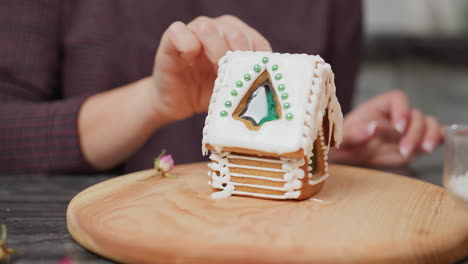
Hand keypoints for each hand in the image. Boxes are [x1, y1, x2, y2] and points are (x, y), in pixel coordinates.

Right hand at [149, 15, 270, 121]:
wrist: (179, 103)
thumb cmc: (210, 93)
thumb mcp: (234, 89)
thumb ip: (250, 81)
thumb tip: (270, 84)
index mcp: (239, 38)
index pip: (256, 42)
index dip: (256, 62)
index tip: (254, 81)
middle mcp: (218, 29)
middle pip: (235, 32)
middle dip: (237, 57)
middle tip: (233, 78)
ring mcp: (193, 32)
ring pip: (208, 27)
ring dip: (215, 51)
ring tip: (215, 71)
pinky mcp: (170, 40)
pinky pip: (178, 30)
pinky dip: (186, 43)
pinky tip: (189, 59)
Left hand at [329, 90, 443, 166]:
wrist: (347, 156)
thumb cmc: (343, 142)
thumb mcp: (342, 139)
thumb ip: (354, 133)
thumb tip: (373, 127)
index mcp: (379, 107)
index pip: (398, 99)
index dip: (402, 110)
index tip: (398, 128)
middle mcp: (397, 115)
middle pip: (416, 115)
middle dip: (414, 132)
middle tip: (405, 150)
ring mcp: (408, 128)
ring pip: (428, 124)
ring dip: (429, 136)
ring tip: (423, 150)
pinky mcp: (415, 142)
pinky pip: (433, 136)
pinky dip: (441, 137)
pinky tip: (442, 142)